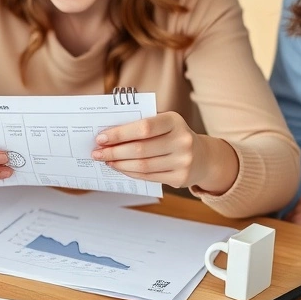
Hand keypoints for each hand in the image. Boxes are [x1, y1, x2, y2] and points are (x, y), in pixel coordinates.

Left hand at [91, 112, 238, 191]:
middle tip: (97, 153)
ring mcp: (183, 161)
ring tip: (106, 161)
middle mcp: (182, 141)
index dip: (119, 134)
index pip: (143, 127)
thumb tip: (109, 135)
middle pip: (140, 149)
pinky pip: (148, 177)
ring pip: (143, 166)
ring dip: (119, 164)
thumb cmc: (174, 136)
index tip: (101, 138)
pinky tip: (120, 168)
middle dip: (114, 152)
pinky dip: (130, 173)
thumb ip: (141, 126)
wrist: (203, 157)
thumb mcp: (164, 124)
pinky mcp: (180, 178)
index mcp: (174, 121)